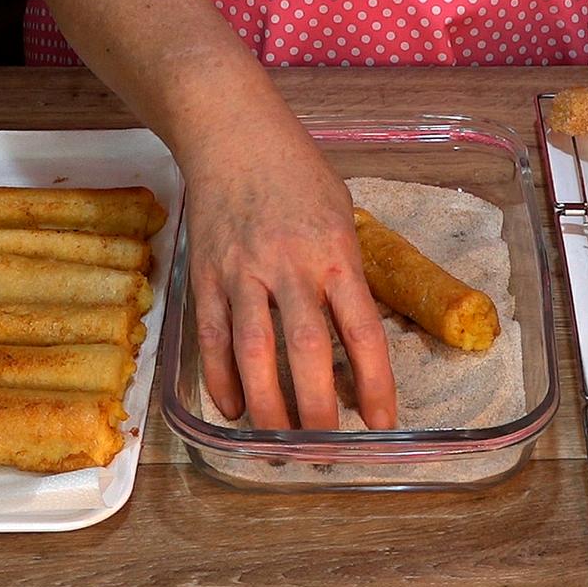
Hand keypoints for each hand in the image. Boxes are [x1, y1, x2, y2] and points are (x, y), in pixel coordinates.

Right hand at [180, 119, 396, 430]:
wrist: (231, 134)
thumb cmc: (298, 172)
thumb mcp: (342, 215)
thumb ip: (347, 273)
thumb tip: (354, 335)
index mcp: (336, 253)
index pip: (361, 332)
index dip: (374, 385)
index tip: (380, 425)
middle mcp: (290, 267)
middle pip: (307, 352)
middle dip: (317, 410)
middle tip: (325, 452)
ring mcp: (243, 273)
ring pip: (254, 353)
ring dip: (268, 407)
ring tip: (280, 445)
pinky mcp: (206, 276)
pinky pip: (213, 339)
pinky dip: (221, 379)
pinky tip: (235, 409)